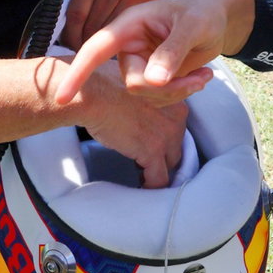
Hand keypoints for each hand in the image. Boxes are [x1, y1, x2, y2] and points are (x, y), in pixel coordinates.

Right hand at [56, 0, 243, 105]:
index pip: (96, 49)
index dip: (79, 73)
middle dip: (163, 88)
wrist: (217, 19)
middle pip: (132, 82)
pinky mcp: (152, 76)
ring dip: (176, 92)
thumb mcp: (192, 28)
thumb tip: (153, 81)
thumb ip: (172, 52)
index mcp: (129, 25)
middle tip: (198, 80)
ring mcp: (140, 62)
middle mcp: (129, 45)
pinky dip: (180, 92)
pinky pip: (158, 96)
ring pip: (146, 93)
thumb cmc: (203, 14)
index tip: (62, 98)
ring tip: (203, 77)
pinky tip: (200, 78)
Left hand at [60, 0, 177, 49]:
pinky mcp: (153, 0)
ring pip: (113, 30)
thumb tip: (61, 16)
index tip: (67, 43)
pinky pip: (134, 26)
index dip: (69, 34)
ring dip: (104, 43)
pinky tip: (122, 37)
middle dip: (84, 41)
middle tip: (82, 49)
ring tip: (101, 46)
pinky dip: (126, 35)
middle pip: (93, 26)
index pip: (76, 13)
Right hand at [73, 61, 191, 189]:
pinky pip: (159, 180)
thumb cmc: (106, 86)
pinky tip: (142, 187)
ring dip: (158, 170)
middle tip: (146, 160)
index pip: (177, 126)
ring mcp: (167, 136)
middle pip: (176, 146)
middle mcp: (177, 117)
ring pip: (170, 164)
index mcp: (175, 98)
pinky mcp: (153, 152)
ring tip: (144, 175)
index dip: (164, 137)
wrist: (95, 94)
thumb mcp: (139, 85)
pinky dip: (151, 186)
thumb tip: (140, 112)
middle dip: (163, 155)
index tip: (154, 144)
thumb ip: (149, 99)